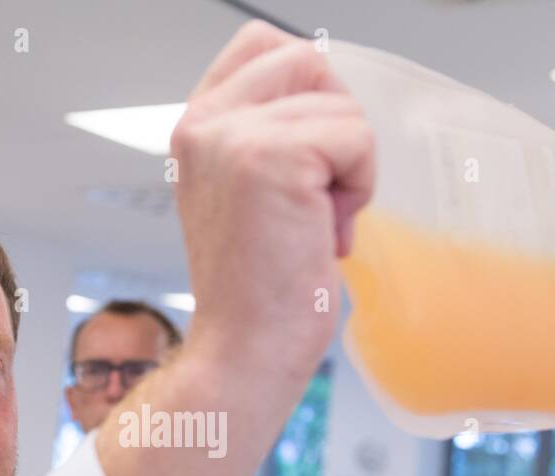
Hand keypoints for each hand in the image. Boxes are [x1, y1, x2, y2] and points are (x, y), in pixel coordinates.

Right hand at [172, 20, 374, 382]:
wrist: (245, 352)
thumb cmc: (259, 290)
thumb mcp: (250, 195)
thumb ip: (270, 138)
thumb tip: (332, 104)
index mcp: (197, 128)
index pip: (263, 45)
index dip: (308, 92)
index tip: (309, 164)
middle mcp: (204, 123)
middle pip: (308, 61)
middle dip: (335, 126)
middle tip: (316, 197)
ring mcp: (234, 138)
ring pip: (340, 105)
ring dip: (349, 169)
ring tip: (314, 225)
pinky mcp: (272, 159)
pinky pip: (355, 138)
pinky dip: (357, 187)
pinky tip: (324, 233)